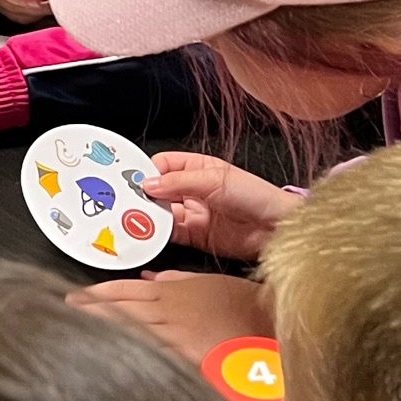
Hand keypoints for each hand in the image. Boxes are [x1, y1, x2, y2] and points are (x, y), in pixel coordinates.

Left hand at [66, 270, 272, 360]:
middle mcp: (168, 309)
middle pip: (119, 309)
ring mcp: (176, 333)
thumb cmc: (246, 303)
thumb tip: (150, 276)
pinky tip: (111, 358)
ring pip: (129, 329)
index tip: (74, 297)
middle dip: (89, 311)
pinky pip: (152, 354)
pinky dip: (131, 354)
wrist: (275, 324)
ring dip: (102, 330)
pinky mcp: (187, 356)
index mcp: (172, 291)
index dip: (97, 293)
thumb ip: (178, 280)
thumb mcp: (210, 283)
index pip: (124, 290)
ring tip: (73, 333)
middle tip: (62, 314)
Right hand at [140, 152, 303, 259]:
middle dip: (142, 195)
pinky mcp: (195, 235)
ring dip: (147, 215)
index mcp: (198, 168)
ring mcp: (193, 213)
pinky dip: (157, 233)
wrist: (277, 228)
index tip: (132, 180)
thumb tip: (148, 184)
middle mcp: (192, 189)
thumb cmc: (255, 195)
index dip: (147, 172)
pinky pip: (170, 233)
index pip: (163, 165)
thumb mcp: (215, 180)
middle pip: (158, 190)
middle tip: (124, 201)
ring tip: (131, 218)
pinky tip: (147, 232)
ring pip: (161, 212)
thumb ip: (179, 182)